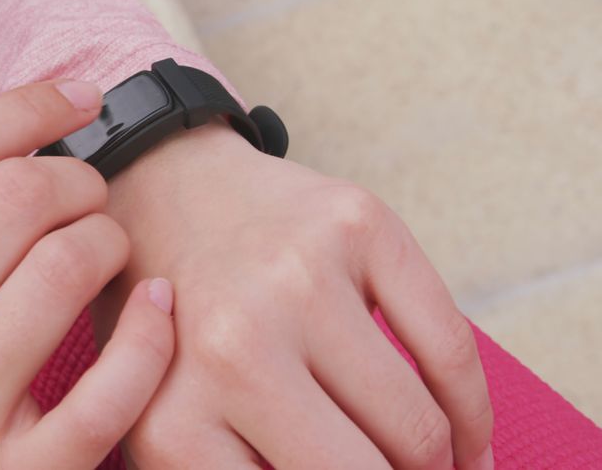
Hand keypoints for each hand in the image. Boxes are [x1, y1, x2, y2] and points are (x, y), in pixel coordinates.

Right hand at [0, 81, 175, 468]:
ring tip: (106, 250)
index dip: (23, 107)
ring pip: (64, 268)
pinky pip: (112, 389)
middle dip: (75, 175)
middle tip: (87, 192)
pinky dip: (150, 334)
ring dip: (108, 240)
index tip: (73, 96)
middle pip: (13, 198)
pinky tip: (157, 307)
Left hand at [97, 120, 492, 468]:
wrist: (167, 191)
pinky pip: (448, 350)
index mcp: (173, 421)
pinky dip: (472, 414)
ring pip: (416, 427)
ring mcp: (297, 281)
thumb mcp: (160, 420)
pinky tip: (468, 444)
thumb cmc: (170, 326)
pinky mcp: (357, 228)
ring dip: (435, 465)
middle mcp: (232, 349)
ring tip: (428, 469)